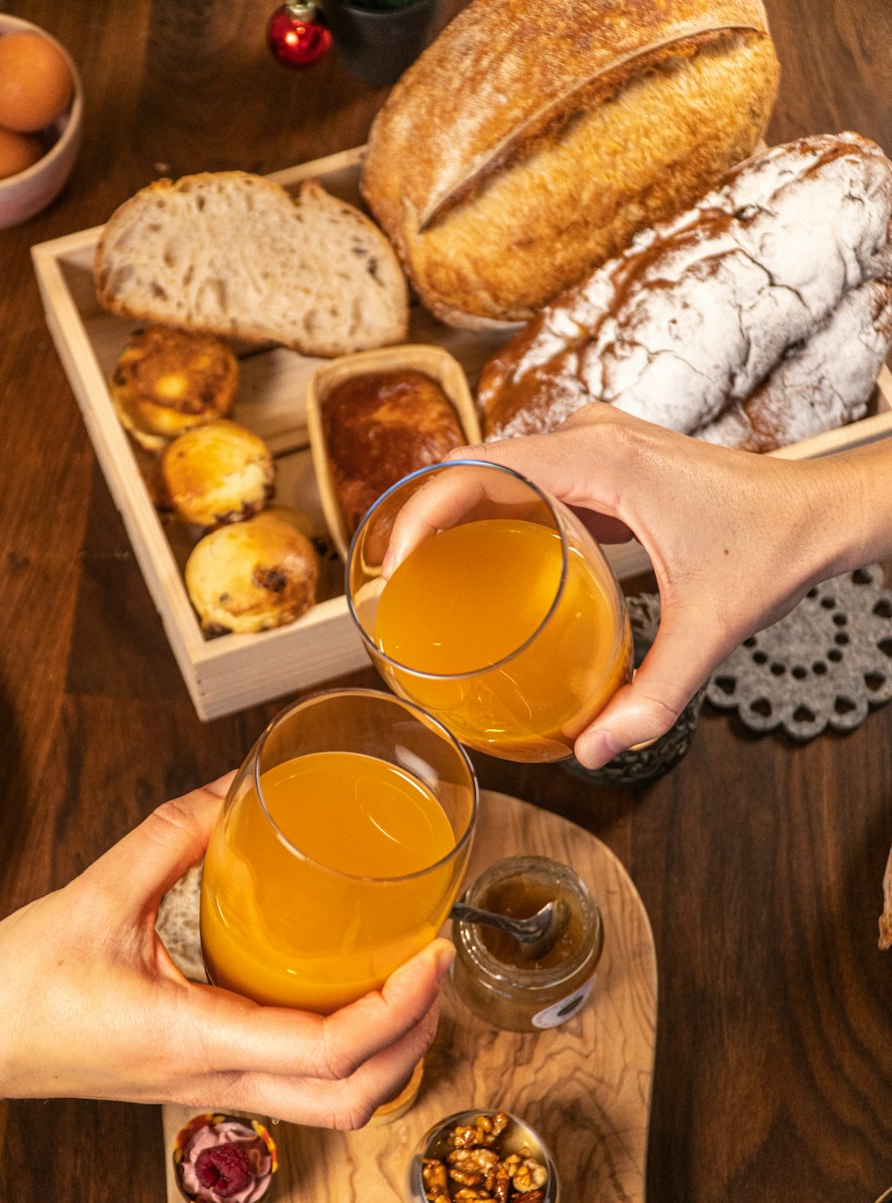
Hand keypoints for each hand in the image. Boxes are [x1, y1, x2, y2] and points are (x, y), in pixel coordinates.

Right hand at [0, 777, 451, 1169]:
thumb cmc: (19, 988)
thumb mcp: (92, 896)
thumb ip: (168, 836)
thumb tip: (236, 786)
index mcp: (195, 1040)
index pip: (327, 1053)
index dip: (397, 1010)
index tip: (432, 955)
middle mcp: (216, 1079)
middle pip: (353, 1101)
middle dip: (415, 1040)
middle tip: (437, 966)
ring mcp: (214, 1088)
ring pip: (333, 1105)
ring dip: (390, 1053)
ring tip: (409, 980)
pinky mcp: (208, 1079)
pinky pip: (302, 1086)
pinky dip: (350, 1052)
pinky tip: (349, 991)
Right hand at [388, 405, 880, 765]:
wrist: (823, 511)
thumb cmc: (774, 545)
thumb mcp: (709, 628)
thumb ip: (653, 694)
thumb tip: (595, 748)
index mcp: (603, 461)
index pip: (481, 466)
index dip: (424, 508)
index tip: (396, 558)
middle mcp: (594, 439)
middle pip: (480, 464)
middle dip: (428, 515)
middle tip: (398, 581)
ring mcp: (601, 445)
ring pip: (504, 466)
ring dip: (460, 510)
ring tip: (425, 572)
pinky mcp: (610, 464)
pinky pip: (534, 477)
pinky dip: (499, 510)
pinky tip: (486, 559)